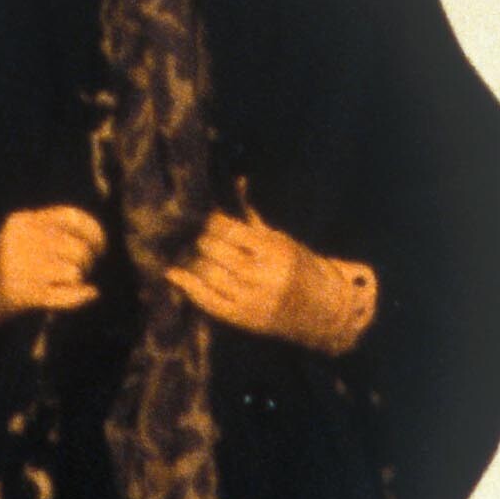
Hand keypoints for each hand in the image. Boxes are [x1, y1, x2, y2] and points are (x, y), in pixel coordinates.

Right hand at [0, 206, 106, 348]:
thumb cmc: (9, 262)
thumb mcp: (25, 236)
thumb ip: (56, 230)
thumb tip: (99, 241)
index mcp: (23, 221)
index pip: (72, 217)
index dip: (95, 233)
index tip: (99, 247)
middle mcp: (19, 241)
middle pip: (77, 248)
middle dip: (89, 260)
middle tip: (83, 269)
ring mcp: (18, 268)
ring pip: (74, 271)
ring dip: (80, 278)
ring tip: (72, 281)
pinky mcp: (20, 294)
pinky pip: (65, 295)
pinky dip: (81, 296)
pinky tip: (88, 293)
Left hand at [167, 210, 377, 354]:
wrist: (326, 313)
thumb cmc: (300, 269)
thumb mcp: (281, 239)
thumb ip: (253, 215)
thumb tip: (237, 179)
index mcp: (276, 250)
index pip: (229, 228)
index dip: (212, 221)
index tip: (207, 218)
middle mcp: (263, 275)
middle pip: (213, 249)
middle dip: (201, 239)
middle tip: (196, 235)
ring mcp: (252, 299)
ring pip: (207, 273)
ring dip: (191, 259)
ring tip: (186, 251)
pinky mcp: (243, 319)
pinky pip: (206, 300)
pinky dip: (186, 285)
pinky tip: (173, 273)